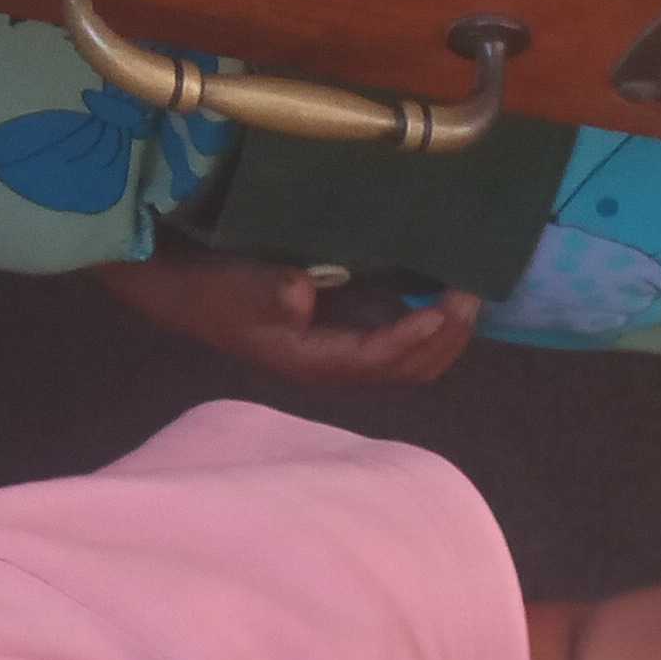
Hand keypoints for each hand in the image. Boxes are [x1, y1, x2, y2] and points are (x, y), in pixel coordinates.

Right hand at [98, 257, 480, 384]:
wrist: (190, 292)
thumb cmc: (214, 290)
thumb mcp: (234, 287)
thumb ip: (269, 293)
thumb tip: (302, 294)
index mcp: (311, 363)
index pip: (375, 360)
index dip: (411, 339)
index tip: (441, 310)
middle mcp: (337, 369)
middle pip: (406, 371)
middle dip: (443, 340)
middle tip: (470, 298)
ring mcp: (347, 354)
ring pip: (412, 362)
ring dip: (445, 336)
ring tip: (469, 296)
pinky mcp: (351, 334)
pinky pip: (404, 341)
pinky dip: (431, 324)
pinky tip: (447, 293)